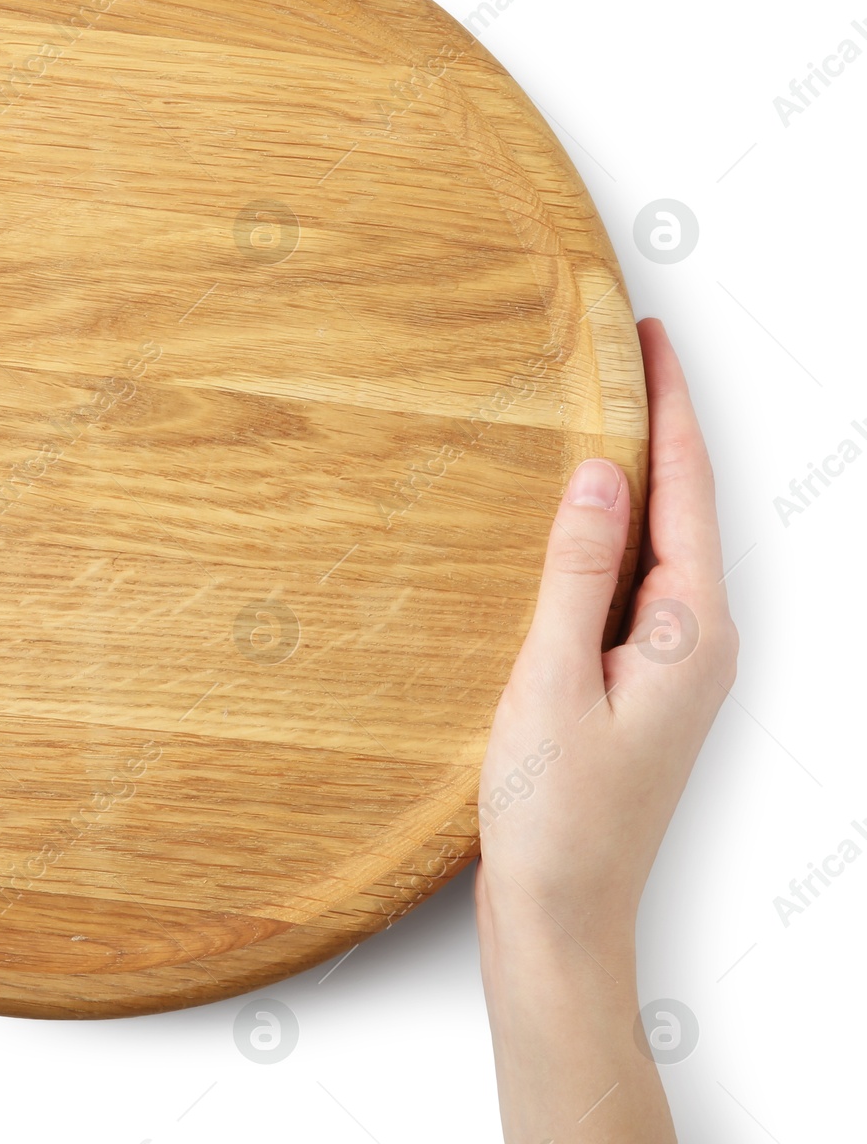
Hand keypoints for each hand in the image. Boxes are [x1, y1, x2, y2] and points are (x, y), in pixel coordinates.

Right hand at [475, 318, 736, 1141]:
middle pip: (685, 506)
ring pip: (661, 542)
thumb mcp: (552, 679)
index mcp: (691, 632)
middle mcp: (698, 641)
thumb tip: (600, 470)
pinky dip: (612, 530)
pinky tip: (576, 517)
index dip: (669, 404)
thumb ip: (578, 570)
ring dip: (637, 473)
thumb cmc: (555, 816)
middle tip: (623, 350)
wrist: (560, 917)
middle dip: (660, 423)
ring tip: (601, 409)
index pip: (686, 489)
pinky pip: (635, 580)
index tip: (648, 334)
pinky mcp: (640, 682)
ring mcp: (673, 664)